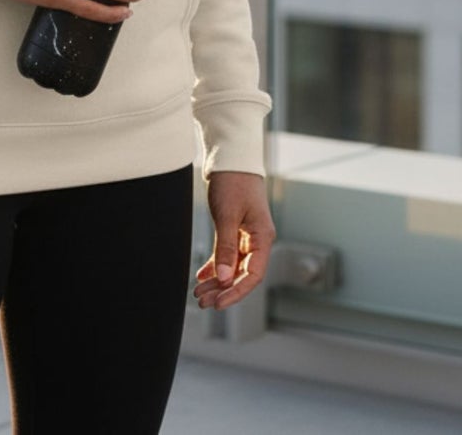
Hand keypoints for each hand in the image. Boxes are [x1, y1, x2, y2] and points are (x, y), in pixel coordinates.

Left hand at [193, 170, 274, 310]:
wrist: (231, 157)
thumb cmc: (233, 182)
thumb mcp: (227, 215)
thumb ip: (226, 247)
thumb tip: (224, 279)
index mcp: (262, 238)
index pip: (252, 275)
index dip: (235, 292)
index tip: (218, 303)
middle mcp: (257, 240)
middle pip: (242, 274)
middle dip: (223, 290)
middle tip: (202, 301)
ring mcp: (247, 235)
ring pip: (233, 266)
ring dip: (217, 281)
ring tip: (199, 292)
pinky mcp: (236, 229)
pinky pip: (227, 254)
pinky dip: (216, 266)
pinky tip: (203, 276)